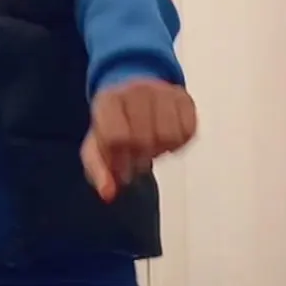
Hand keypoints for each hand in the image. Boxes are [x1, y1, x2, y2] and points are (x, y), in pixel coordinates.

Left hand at [81, 79, 196, 201]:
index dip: (120, 158)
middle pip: (144, 138)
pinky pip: (188, 132)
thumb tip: (108, 194)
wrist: (133, 97)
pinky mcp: (184, 98)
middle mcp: (136, 90)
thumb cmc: (114, 125)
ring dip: (161, 150)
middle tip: (138, 158)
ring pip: (169, 135)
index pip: (116, 136)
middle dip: (141, 157)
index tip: (121, 162)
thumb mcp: (97, 147)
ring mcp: (162, 92)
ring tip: (151, 147)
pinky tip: (166, 141)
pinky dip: (178, 144)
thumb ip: (99, 171)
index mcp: (109, 100)